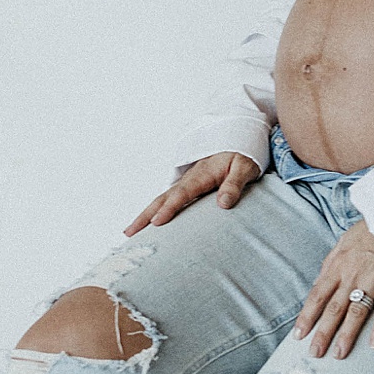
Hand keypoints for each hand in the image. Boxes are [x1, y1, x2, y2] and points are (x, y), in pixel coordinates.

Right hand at [124, 152, 261, 234]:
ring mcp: (186, 183)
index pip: (181, 194)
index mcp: (201, 175)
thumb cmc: (242, 156)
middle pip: (162, 198)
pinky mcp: (188, 187)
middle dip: (144, 216)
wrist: (239, 140)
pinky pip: (168, 200)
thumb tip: (223, 204)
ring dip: (145, 215)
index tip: (156, 223)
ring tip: (130, 233)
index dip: (169, 208)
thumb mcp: (244, 168)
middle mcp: (189, 179)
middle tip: (129, 233)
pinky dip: (155, 211)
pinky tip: (149, 224)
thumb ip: (234, 185)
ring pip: (161, 199)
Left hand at [295, 219, 373, 358]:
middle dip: (322, 333)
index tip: (298, 335)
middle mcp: (352, 274)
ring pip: (356, 312)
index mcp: (338, 264)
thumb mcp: (345, 240)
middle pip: (333, 308)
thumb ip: (331, 262)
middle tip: (314, 354)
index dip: (307, 317)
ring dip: (346, 335)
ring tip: (339, 355)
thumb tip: (319, 282)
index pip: (317, 295)